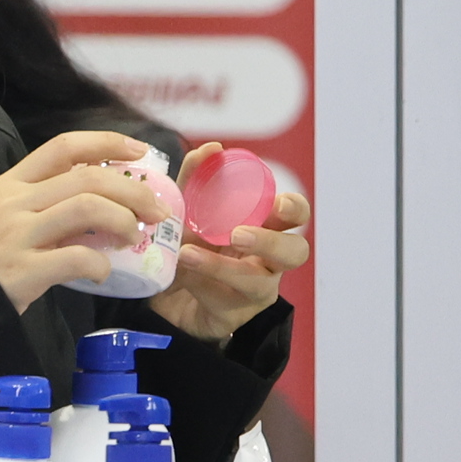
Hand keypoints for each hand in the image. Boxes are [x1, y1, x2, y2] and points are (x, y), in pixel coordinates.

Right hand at [0, 129, 178, 311]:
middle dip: (132, 190)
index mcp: (10, 183)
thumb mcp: (4, 216)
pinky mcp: (23, 271)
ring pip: (86, 208)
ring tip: (133, 236)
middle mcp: (14, 202)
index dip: (106, 143)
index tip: (139, 151)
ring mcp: (17, 235)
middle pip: (87, 178)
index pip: (64, 147)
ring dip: (122, 220)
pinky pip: (76, 258)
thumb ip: (44, 204)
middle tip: (155, 209)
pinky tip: (102, 273)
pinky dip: (100, 264)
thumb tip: (102, 201)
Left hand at [149, 142, 308, 344]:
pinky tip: (182, 268)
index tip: (278, 204)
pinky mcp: (236, 314)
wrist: (163, 294)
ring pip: (259, 281)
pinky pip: (226, 297)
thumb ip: (197, 177)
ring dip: (225, 265)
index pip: (297, 215)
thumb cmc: (189, 245)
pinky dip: (202, 279)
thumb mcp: (187, 209)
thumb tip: (212, 147)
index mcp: (267, 227)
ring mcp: (257, 290)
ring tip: (190, 252)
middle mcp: (269, 259)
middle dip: (273, 242)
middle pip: (296, 252)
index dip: (295, 209)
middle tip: (240, 234)